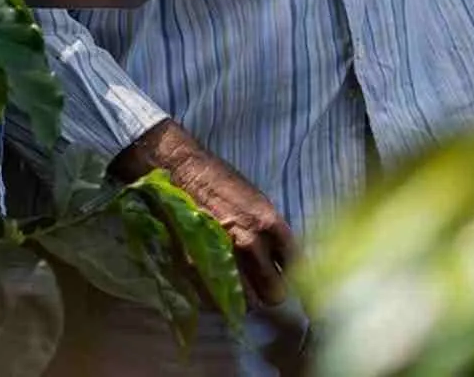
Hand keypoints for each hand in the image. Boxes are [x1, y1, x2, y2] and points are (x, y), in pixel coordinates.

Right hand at [117, 120, 297, 307]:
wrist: (179, 170)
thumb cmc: (218, 182)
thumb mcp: (256, 201)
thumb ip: (270, 232)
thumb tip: (279, 259)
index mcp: (268, 223)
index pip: (294, 263)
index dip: (289, 271)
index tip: (283, 273)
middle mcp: (249, 243)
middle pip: (274, 292)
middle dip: (270, 292)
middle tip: (263, 287)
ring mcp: (222, 258)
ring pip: (246, 302)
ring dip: (245, 299)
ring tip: (239, 287)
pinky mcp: (196, 267)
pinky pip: (217, 300)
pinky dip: (219, 298)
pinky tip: (217, 283)